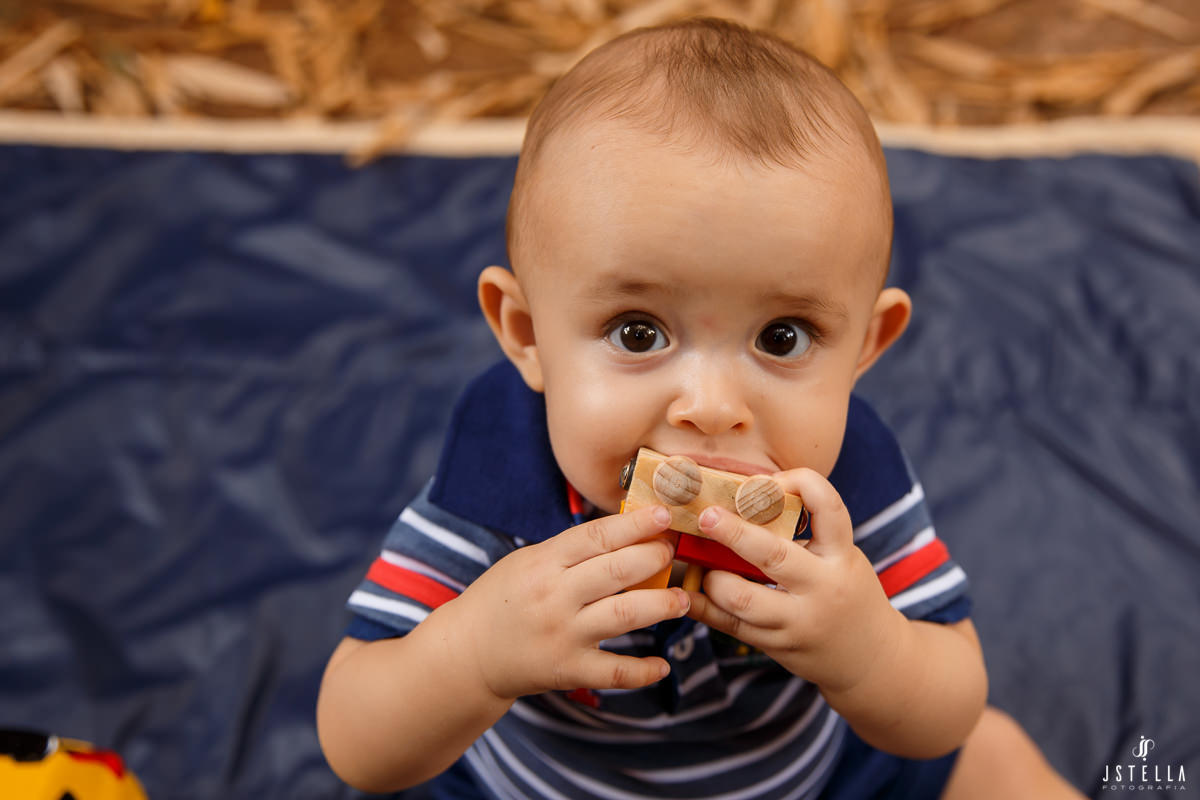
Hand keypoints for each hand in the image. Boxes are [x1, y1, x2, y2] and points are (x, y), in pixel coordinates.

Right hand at [453, 504, 690, 699]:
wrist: (467, 652)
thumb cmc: (503, 598)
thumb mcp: (528, 561)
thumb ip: (571, 550)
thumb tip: (628, 531)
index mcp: (543, 562)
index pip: (597, 537)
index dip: (636, 525)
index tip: (665, 516)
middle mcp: (555, 596)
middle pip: (618, 570)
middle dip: (655, 558)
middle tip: (674, 553)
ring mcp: (563, 634)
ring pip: (625, 614)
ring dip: (661, 606)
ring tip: (681, 600)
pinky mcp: (567, 670)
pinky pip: (614, 672)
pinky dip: (642, 670)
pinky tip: (663, 664)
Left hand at [685, 469, 904, 694]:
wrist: (872, 659)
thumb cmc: (848, 592)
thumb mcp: (843, 558)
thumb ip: (808, 534)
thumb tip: (746, 499)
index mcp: (841, 556)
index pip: (827, 506)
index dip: (799, 482)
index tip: (767, 480)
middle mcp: (822, 587)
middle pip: (774, 555)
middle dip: (734, 532)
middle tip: (707, 516)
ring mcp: (798, 622)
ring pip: (744, 599)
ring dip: (713, 578)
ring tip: (699, 563)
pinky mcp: (778, 646)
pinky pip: (731, 626)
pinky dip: (703, 607)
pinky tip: (684, 594)